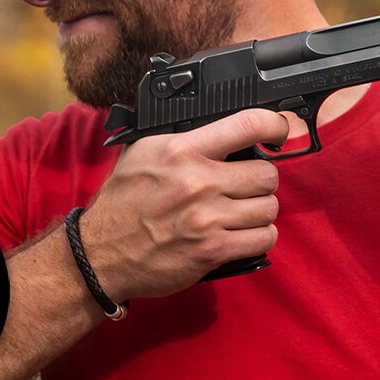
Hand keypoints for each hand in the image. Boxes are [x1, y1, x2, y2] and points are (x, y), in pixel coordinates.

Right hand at [77, 108, 289, 300]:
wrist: (100, 254)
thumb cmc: (123, 203)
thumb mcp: (144, 153)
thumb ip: (185, 138)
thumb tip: (226, 126)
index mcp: (181, 150)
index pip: (247, 125)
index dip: (275, 125)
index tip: (279, 131)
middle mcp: (198, 182)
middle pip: (267, 174)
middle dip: (262, 180)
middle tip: (248, 185)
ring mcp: (207, 218)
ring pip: (269, 207)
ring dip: (260, 210)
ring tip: (243, 210)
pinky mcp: (212, 250)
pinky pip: (263, 238)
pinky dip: (259, 236)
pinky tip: (244, 232)